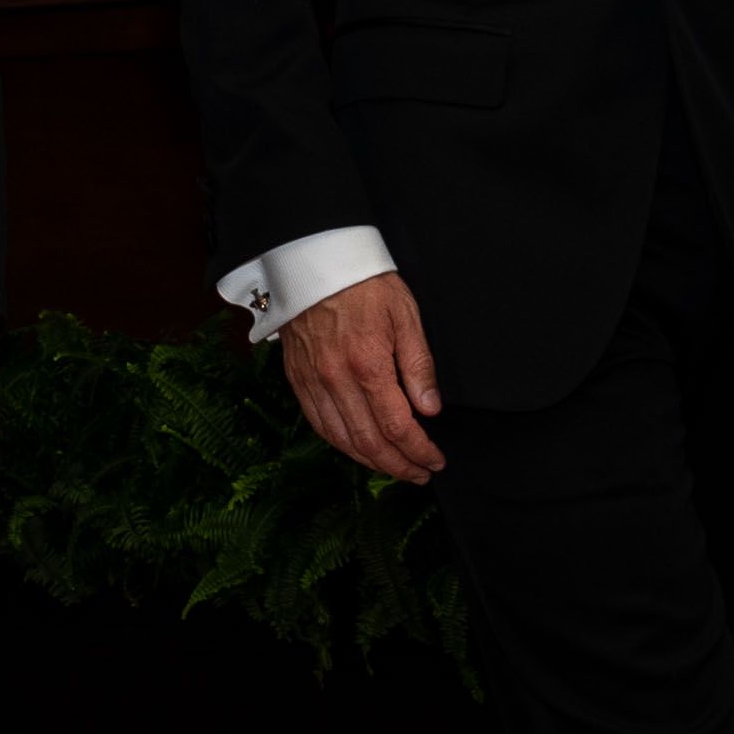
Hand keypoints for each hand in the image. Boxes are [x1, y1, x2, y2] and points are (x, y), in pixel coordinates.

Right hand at [281, 272, 447, 482]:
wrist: (314, 260)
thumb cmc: (364, 282)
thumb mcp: (405, 315)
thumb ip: (418, 365)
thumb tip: (430, 409)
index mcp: (367, 364)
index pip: (397, 425)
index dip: (419, 450)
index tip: (435, 460)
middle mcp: (336, 379)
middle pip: (369, 442)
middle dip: (398, 465)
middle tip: (420, 474)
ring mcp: (313, 382)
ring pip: (341, 440)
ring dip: (371, 462)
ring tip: (395, 468)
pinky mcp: (297, 379)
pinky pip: (319, 424)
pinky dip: (341, 445)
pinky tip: (358, 449)